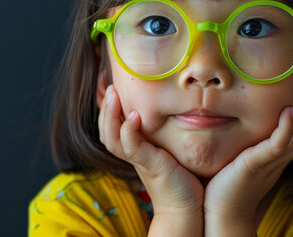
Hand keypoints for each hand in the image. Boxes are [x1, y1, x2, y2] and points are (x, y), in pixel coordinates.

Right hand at [98, 85, 203, 235]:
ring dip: (110, 115)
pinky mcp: (150, 166)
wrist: (188, 208)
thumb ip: (169, 131)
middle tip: (109, 86)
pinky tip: (132, 117)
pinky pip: (131, 148)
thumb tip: (177, 107)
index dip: (107, 108)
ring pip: (111, 137)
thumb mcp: (172, 149)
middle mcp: (133, 153)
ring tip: (113, 95)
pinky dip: (128, 132)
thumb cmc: (185, 178)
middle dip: (104, 107)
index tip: (109, 85)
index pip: (113, 125)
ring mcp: (139, 160)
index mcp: (136, 147)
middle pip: (105, 130)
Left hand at [203, 86, 292, 235]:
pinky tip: (287, 113)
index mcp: (273, 160)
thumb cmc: (224, 188)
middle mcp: (276, 162)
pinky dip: (286, 129)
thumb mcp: (238, 162)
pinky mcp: (256, 166)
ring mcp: (268, 164)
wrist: (220, 215)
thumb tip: (235, 126)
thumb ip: (244, 147)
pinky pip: (278, 146)